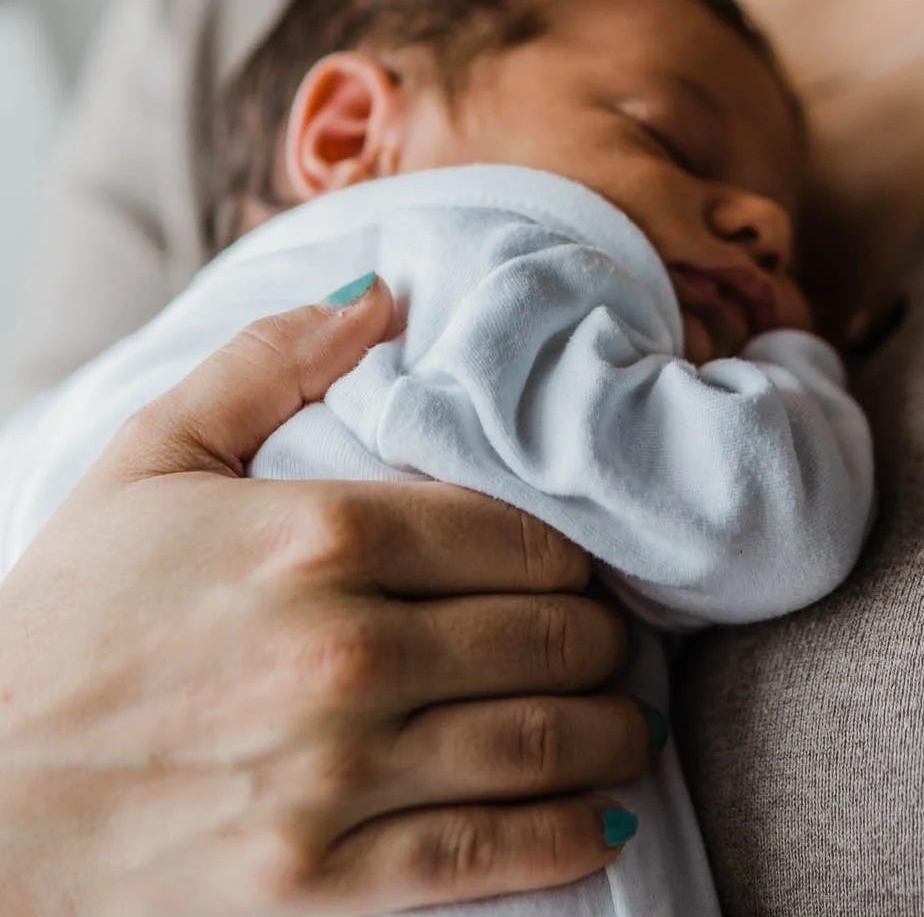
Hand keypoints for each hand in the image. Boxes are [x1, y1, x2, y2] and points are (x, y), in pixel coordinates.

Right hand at [0, 278, 649, 913]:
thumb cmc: (70, 613)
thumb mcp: (152, 452)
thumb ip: (270, 359)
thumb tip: (381, 295)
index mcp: (318, 532)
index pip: (516, 531)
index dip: (569, 547)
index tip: (576, 561)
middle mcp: (346, 648)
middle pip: (547, 630)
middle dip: (597, 633)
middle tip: (606, 637)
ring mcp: (337, 771)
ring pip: (540, 739)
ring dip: (608, 728)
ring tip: (623, 718)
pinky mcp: (320, 880)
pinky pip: (488, 851)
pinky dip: (569, 833)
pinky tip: (605, 817)